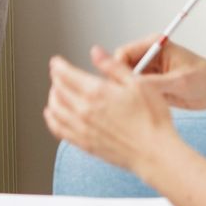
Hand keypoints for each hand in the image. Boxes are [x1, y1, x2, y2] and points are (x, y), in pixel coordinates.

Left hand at [45, 55, 175, 174]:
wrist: (154, 152)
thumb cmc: (152, 120)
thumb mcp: (137, 83)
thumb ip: (113, 66)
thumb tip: (97, 52)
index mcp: (96, 92)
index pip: (65, 74)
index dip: (58, 65)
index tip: (57, 62)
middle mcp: (84, 110)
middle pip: (58, 90)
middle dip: (56, 79)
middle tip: (58, 74)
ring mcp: (82, 128)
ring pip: (54, 109)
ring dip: (52, 97)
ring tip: (56, 92)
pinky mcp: (84, 144)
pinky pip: (58, 129)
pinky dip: (51, 119)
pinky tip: (53, 115)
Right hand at [91, 36, 205, 111]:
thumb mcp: (179, 82)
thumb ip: (154, 83)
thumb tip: (132, 85)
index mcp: (155, 44)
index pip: (123, 53)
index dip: (117, 69)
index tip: (119, 86)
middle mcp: (149, 55)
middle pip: (121, 67)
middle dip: (121, 82)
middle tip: (125, 99)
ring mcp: (149, 70)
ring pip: (126, 81)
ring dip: (128, 92)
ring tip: (134, 105)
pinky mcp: (151, 84)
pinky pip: (134, 91)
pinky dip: (135, 99)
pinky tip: (141, 107)